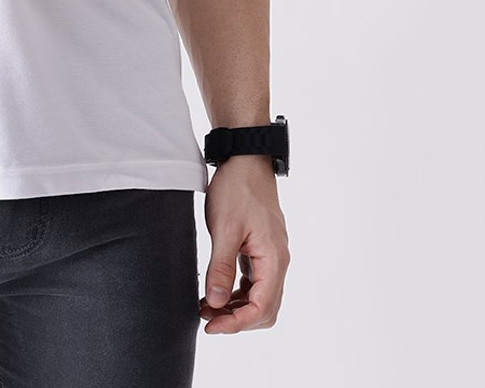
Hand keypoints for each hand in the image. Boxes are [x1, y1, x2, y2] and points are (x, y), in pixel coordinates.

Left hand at [200, 155, 289, 332]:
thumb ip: (220, 268)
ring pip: (260, 297)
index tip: (211, 326)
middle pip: (265, 308)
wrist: (245, 158)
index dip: (237, 324)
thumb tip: (216, 303)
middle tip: (207, 318)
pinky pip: (254, 281)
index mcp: (274, 258)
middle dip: (237, 320)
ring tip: (206, 306)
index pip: (262, 307)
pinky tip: (216, 290)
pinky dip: (237, 292)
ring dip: (236, 307)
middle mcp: (278, 261)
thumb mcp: (224, 228)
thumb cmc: (237, 188)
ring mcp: (271, 255)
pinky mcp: (261, 248)